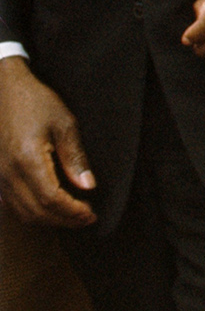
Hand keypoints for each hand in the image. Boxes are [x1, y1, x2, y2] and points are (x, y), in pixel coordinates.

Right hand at [0, 57, 95, 226]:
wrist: (4, 90)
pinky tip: (48, 208)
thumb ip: (75, 158)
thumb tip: (88, 186)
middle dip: (63, 220)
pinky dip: (30, 212)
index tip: (91, 213)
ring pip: (21, 212)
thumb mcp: (64, 123)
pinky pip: (10, 204)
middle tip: (86, 218)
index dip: (72, 211)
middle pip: (35, 212)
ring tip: (72, 215)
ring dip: (47, 220)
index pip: (51, 200)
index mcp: (27, 160)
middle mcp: (7, 173)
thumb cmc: (35, 102)